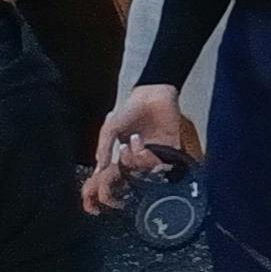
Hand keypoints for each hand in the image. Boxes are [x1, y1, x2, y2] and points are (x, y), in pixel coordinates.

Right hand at [85, 87, 186, 212]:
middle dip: (129, 165)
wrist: (154, 93)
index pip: (120, 174)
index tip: (110, 175)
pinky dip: (159, 160)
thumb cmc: (130, 109)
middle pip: (136, 175)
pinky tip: (149, 146)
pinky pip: (168, 162)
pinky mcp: (172, 147)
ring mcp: (156, 152)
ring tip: (137, 139)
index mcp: (124, 153)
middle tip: (125, 148)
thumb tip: (98, 171)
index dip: (115, 178)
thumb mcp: (110, 129)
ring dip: (142, 159)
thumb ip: (104, 149)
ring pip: (150, 170)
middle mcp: (141, 156)